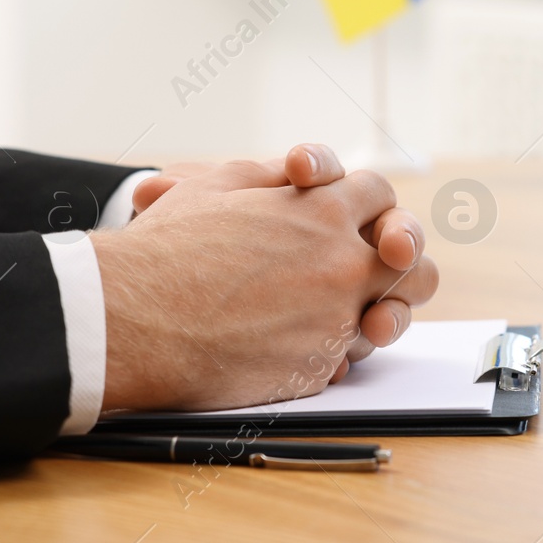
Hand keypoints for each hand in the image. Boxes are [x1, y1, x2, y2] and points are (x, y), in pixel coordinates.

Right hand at [92, 158, 437, 410]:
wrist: (131, 319)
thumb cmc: (165, 248)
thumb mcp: (219, 185)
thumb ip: (275, 179)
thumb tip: (303, 176)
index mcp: (323, 209)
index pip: (379, 195)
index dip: (368, 204)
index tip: (357, 217)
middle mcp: (343, 262)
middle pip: (411, 260)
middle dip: (401, 261)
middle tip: (383, 267)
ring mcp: (335, 318)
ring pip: (390, 315)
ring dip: (377, 312)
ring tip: (355, 314)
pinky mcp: (316, 367)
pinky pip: (345, 358)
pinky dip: (330, 352)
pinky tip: (302, 346)